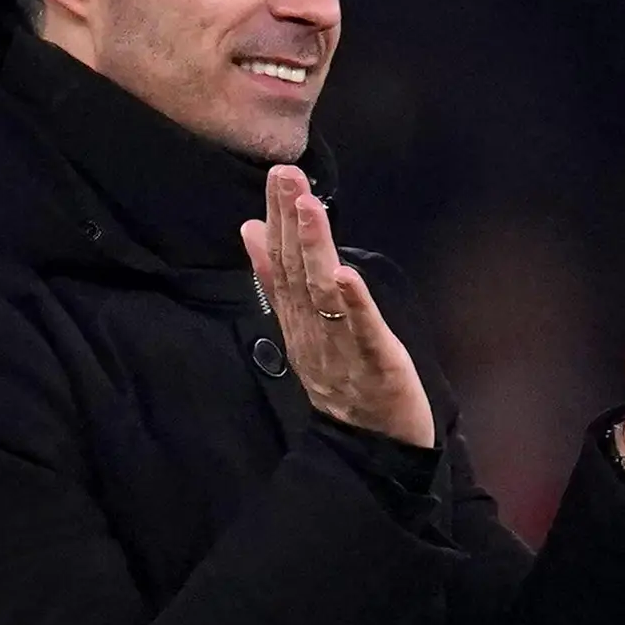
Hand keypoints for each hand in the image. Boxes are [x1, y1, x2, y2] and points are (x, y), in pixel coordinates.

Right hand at [241, 163, 434, 449]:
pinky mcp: (374, 365)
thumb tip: (249, 231)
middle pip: (296, 272)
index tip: (275, 177)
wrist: (373, 450)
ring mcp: (340, 349)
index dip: (277, 220)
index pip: (281, 264)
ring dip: (315, 248)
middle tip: (285, 174)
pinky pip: (361, 332)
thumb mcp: (307, 329)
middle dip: (289, 221)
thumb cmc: (346, 383)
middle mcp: (312, 332)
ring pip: (322, 294)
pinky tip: (346, 273)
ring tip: (310, 206)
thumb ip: (278, 283)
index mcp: (298, 322)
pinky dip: (353, 304)